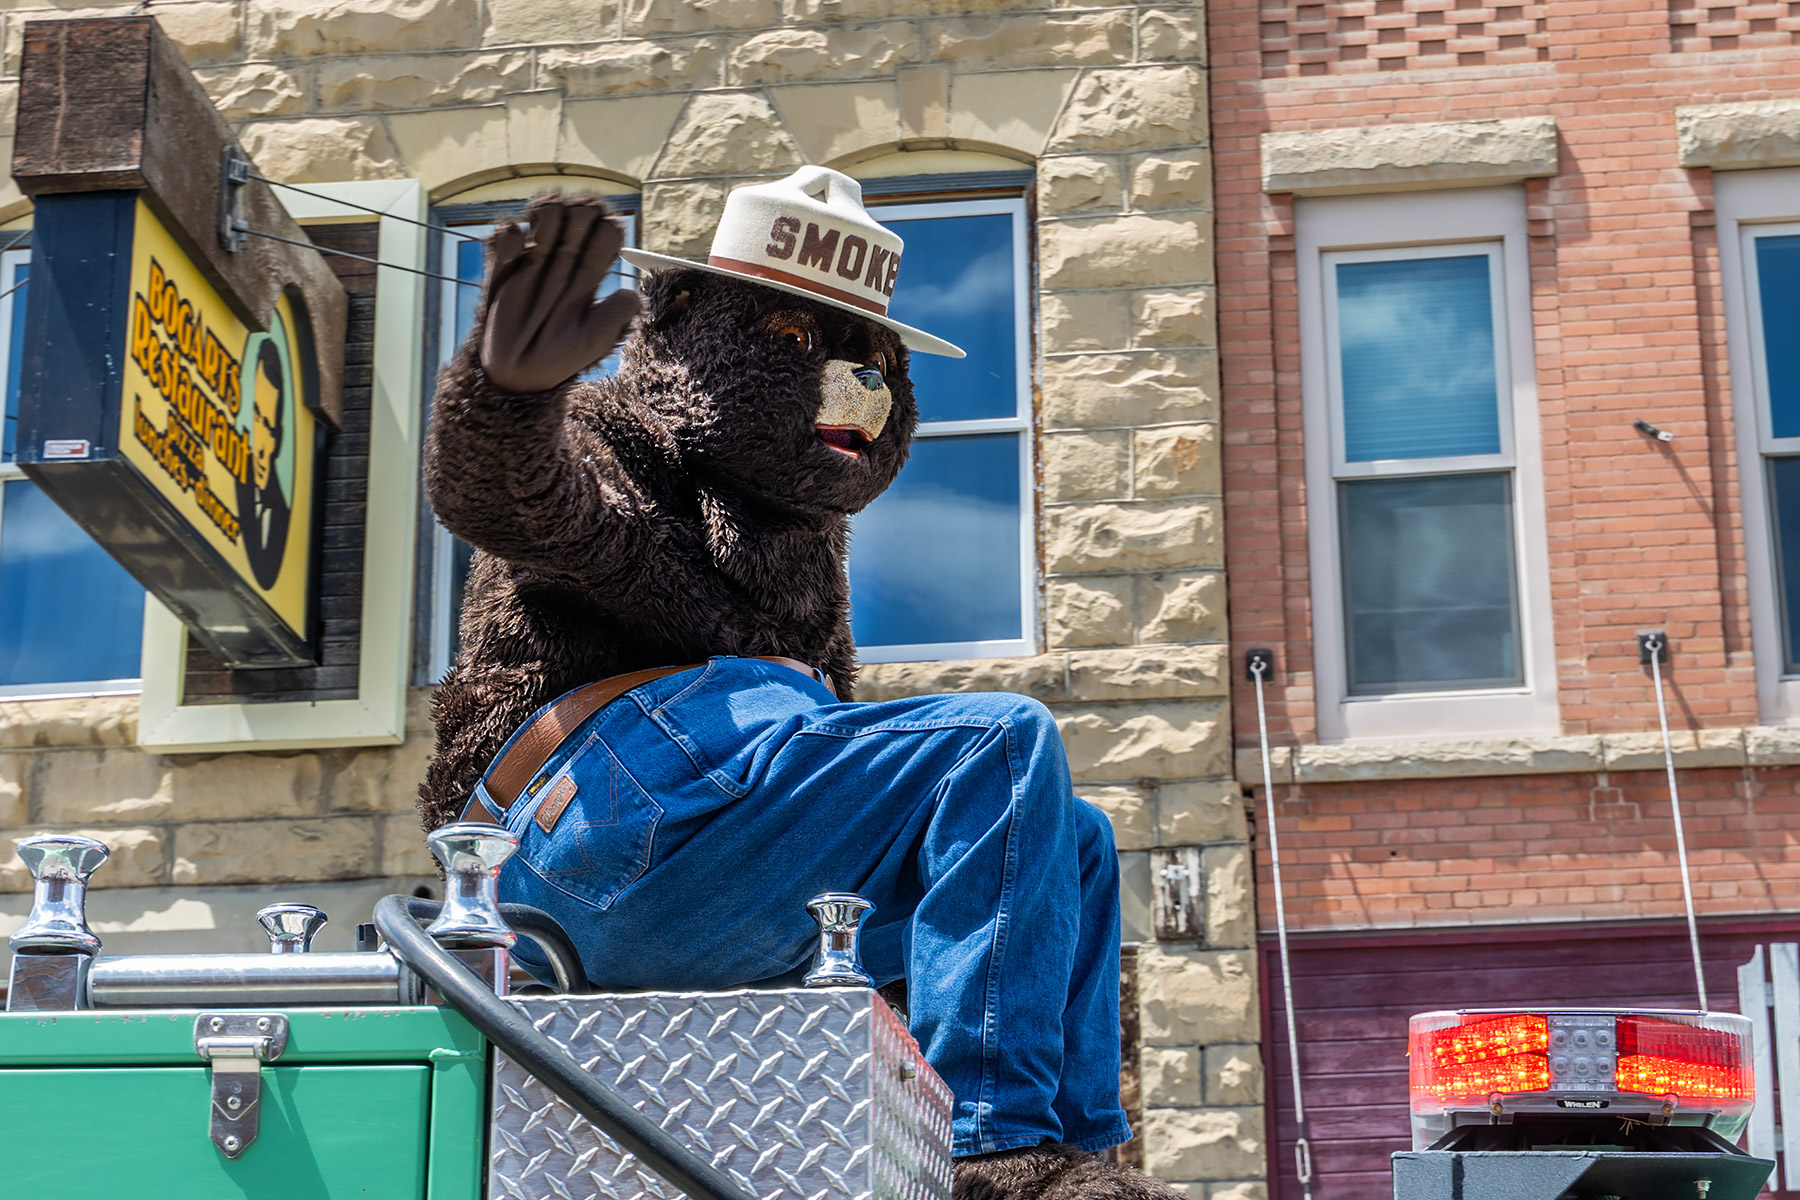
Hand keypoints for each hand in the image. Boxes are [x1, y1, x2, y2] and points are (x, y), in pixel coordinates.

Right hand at [478, 195, 642, 393]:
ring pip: (549, 210)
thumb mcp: (598, 341)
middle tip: (568, 240)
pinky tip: (513, 256)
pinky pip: (508, 231)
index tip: (597, 243)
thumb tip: (630, 292)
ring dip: (547, 216)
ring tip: (541, 245)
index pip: (609, 229)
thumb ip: (619, 314)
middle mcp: (568, 258)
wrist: (520, 371)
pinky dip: (511, 235)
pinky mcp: (506, 263)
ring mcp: (537, 257)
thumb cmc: (564, 356)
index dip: (607, 226)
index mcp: (593, 271)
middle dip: (579, 214)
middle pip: (582, 211)